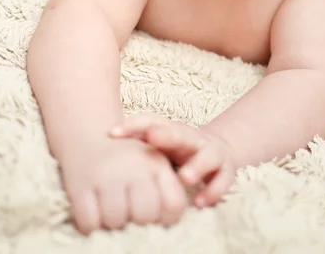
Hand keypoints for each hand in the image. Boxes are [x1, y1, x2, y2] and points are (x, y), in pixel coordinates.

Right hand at [60, 136, 187, 233]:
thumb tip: (165, 222)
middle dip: (138, 220)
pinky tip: (93, 212)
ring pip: (115, 220)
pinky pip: (89, 222)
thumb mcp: (152, 165)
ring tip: (110, 209)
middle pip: (145, 215)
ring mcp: (106, 174)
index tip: (156, 215)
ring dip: (112, 222)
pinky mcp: (80, 183)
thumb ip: (165, 191)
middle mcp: (134, 166)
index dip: (166, 217)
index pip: (173, 204)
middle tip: (129, 211)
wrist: (88, 133)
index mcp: (156, 162)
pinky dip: (90, 225)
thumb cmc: (126, 159)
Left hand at [109, 114, 236, 208]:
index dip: (133, 125)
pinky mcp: (225, 170)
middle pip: (180, 133)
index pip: (152, 121)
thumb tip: (99, 147)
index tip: (112, 133)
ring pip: (207, 156)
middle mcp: (191, 138)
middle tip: (152, 137)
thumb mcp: (159, 144)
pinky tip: (199, 202)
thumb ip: (137, 144)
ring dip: (196, 166)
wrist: (218, 150)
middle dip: (167, 134)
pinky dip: (212, 190)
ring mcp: (210, 152)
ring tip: (183, 178)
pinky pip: (222, 180)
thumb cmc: (178, 149)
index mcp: (172, 130)